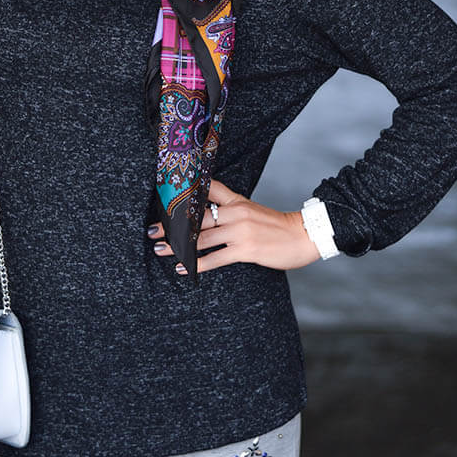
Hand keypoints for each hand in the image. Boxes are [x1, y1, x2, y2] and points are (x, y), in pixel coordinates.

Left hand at [147, 178, 321, 275]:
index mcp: (237, 200)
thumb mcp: (252, 210)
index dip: (185, 191)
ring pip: (201, 238)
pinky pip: (216, 257)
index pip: (207, 188)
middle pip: (197, 216)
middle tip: (152, 231)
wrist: (304, 236)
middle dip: (172, 225)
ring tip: (161, 249)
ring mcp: (240, 230)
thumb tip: (207, 215)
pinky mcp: (245, 249)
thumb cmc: (276, 227)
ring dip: (178, 246)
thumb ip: (231, 209)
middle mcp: (236, 212)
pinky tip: (183, 268)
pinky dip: (197, 264)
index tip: (164, 197)